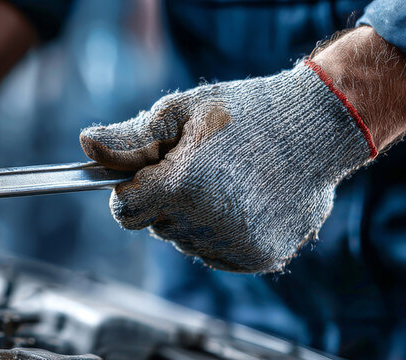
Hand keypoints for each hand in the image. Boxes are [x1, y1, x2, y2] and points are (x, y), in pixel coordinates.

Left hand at [80, 61, 376, 272]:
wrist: (319, 127)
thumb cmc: (245, 113)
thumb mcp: (181, 113)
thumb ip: (130, 138)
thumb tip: (86, 146)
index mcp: (180, 186)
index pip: (123, 212)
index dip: (131, 191)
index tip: (150, 173)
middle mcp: (207, 223)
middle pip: (156, 227)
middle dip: (166, 200)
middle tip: (201, 167)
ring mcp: (235, 245)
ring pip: (186, 242)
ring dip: (195, 218)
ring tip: (229, 180)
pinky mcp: (260, 258)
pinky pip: (217, 253)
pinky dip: (223, 234)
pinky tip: (247, 201)